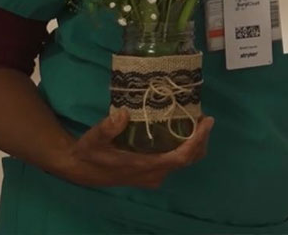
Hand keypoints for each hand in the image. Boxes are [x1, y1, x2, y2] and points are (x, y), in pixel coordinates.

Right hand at [56, 110, 212, 188]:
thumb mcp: (93, 139)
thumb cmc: (89, 153)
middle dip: (201, 139)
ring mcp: (154, 174)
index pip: (182, 157)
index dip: (197, 140)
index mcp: (145, 166)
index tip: (207, 122)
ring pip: (185, 160)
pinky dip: (185, 145)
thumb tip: (123, 114)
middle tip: (203, 117)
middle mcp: (154, 173)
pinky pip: (176, 159)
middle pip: (190, 158)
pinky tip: (182, 128)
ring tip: (196, 120)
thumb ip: (107, 129)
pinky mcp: (152, 171)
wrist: (80, 169)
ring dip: (195, 142)